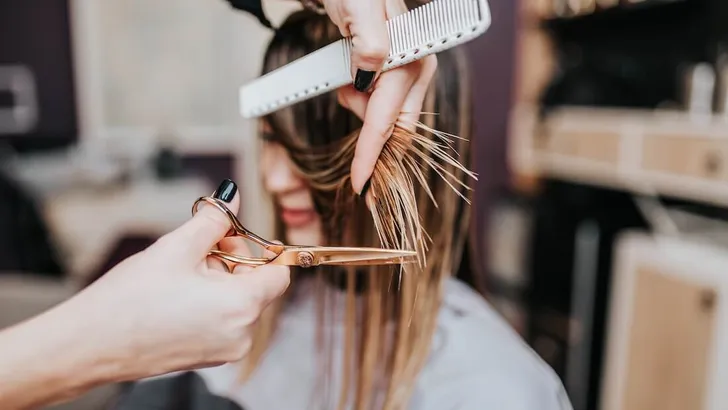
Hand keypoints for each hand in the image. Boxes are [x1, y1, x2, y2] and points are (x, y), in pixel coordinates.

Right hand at [65, 179, 289, 379]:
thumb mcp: (177, 247)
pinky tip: (178, 292)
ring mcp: (224, 350)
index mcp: (242, 307)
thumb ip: (213, 220)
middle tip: (200, 244)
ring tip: (181, 270)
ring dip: (219, 278)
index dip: (264, 249)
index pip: (279, 274)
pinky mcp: (207, 357)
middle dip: (232, 259)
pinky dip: (211, 300)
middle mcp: (241, 335)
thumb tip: (232, 197)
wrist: (88, 346)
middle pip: (257, 285)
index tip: (241, 236)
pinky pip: (223, 319)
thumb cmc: (129, 301)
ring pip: (238, 301)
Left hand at [320, 0, 437, 194]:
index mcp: (410, 60)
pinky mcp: (394, 73)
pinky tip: (351, 84)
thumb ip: (371, 44)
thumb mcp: (361, 9)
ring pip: (386, 118)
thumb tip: (371, 73)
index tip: (361, 185)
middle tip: (359, 173)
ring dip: (360, 112)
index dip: (372, 156)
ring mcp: (407, 73)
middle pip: (396, 129)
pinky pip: (380, 105)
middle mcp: (415, 70)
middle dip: (373, 147)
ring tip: (344, 81)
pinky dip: (362, 104)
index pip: (388, 120)